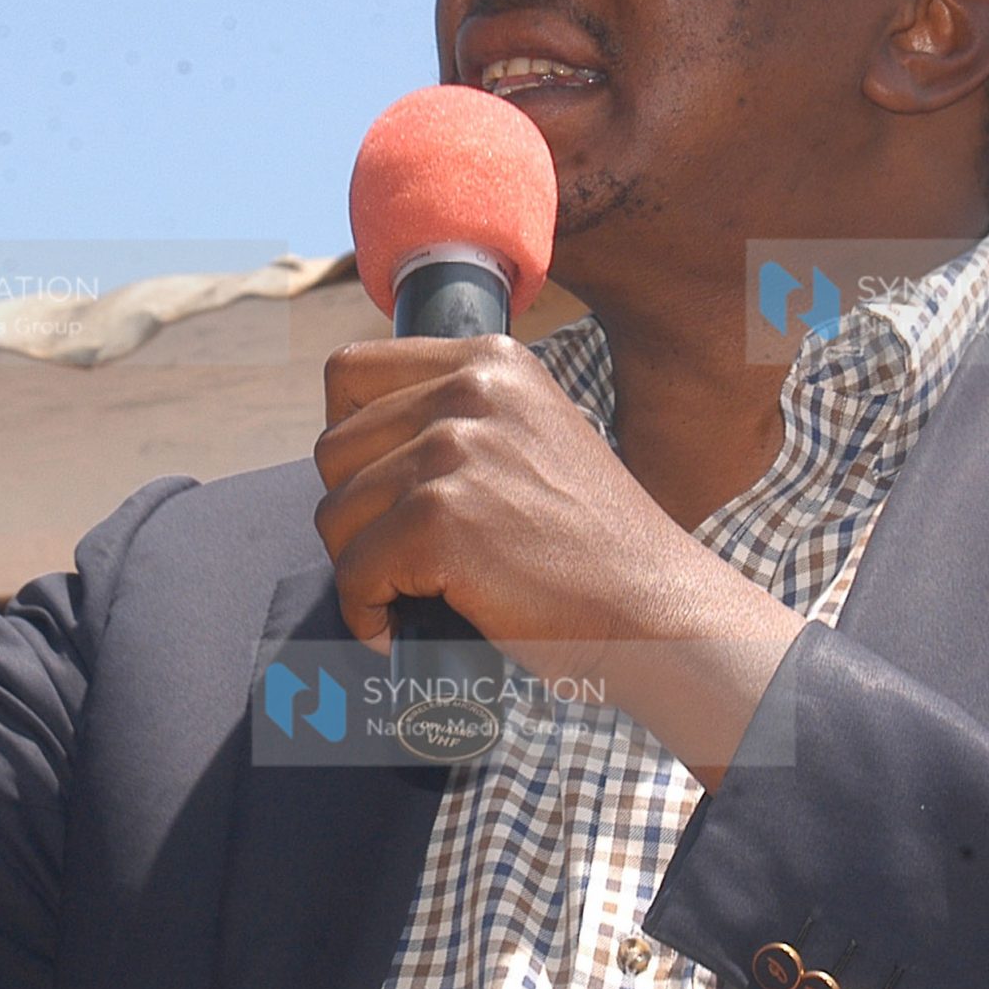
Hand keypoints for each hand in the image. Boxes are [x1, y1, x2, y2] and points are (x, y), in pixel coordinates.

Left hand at [312, 335, 807, 783]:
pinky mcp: (440, 521)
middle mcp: (470, 391)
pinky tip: (401, 627)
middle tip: (405, 556)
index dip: (351, 443)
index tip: (384, 492)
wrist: (656, 612)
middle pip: (333, 448)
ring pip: (335, 513)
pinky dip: (366, 612)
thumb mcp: (534, 436)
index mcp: (491, 361)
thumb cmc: (592, 547)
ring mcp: (454, 452)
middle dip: (356, 513)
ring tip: (415, 590)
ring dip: (362, 565)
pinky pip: (353, 574)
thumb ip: (460, 418)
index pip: (349, 374)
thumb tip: (355, 441)